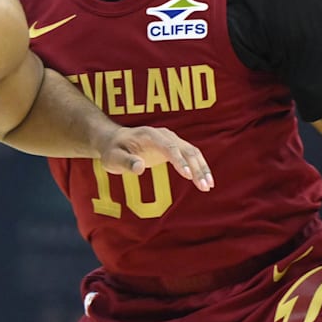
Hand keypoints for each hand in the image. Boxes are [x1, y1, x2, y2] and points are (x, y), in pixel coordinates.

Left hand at [98, 126, 213, 191]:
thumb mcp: (113, 158)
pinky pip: (191, 156)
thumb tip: (139, 167)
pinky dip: (199, 167)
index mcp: (149, 135)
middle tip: (204, 187)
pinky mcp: (174, 147)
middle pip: (186, 149)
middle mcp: (163, 135)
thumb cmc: (113, 150)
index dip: (179, 160)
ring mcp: (171, 140)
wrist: (114, 140)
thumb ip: (126, 162)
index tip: (188, 176)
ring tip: (208, 187)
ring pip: (192, 152)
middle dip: (197, 168)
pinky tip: (205, 181)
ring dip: (202, 168)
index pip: (169, 147)